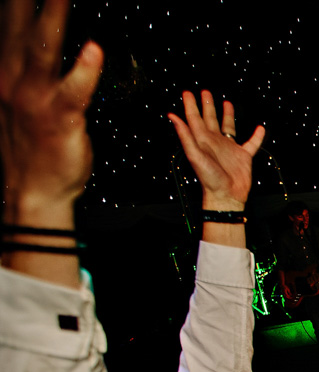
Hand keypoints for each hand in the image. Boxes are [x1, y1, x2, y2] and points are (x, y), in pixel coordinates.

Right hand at [0, 0, 102, 215]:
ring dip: (54, 17)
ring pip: (43, 49)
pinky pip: (73, 91)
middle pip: (18, 26)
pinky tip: (93, 50)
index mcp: (6, 71)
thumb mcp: (22, 96)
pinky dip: (84, 70)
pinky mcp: (58, 118)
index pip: (9, 24)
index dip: (16, 2)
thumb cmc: (35, 144)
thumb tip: (41, 35)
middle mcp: (13, 79)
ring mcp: (34, 98)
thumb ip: (29, 66)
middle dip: (23, 0)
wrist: (34, 188)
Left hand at [167, 90, 263, 211]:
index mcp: (202, 140)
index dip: (191, 105)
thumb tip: (173, 117)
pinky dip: (256, 136)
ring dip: (227, 115)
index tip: (188, 93)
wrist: (226, 196)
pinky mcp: (243, 156)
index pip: (194, 118)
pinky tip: (260, 128)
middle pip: (210, 119)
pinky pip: (251, 143)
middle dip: (207, 105)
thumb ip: (185, 136)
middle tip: (205, 92)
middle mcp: (215, 142)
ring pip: (228, 127)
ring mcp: (229, 148)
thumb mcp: (194, 155)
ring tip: (226, 102)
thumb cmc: (210, 179)